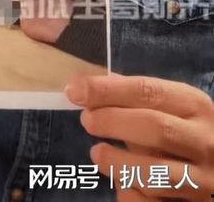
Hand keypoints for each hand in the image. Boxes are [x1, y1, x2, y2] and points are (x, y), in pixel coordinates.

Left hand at [65, 74, 213, 200]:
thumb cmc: (190, 131)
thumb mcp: (176, 108)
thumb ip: (141, 98)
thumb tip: (92, 87)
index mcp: (195, 105)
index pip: (148, 91)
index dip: (107, 90)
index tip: (76, 91)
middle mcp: (205, 140)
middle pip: (154, 127)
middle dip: (112, 121)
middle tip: (86, 120)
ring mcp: (205, 178)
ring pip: (157, 173)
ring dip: (118, 163)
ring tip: (97, 153)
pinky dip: (131, 193)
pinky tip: (121, 183)